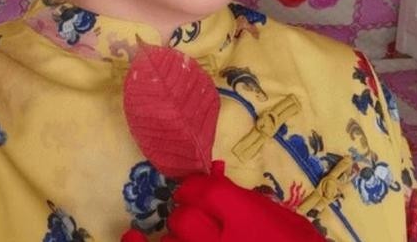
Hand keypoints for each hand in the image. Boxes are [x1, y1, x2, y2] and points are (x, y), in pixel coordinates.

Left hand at [161, 161, 324, 241]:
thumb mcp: (281, 219)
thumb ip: (246, 202)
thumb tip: (214, 180)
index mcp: (247, 218)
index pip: (206, 191)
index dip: (193, 187)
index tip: (190, 190)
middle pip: (184, 220)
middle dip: (184, 215)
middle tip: (189, 217)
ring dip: (172, 240)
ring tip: (164, 239)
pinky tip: (134, 240)